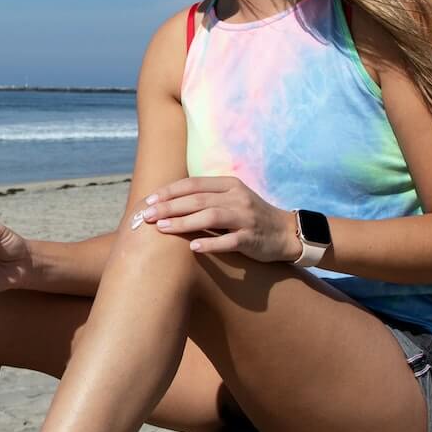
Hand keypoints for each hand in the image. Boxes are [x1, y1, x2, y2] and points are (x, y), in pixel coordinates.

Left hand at [136, 176, 298, 262]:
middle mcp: (237, 198)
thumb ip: (207, 197)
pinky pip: (229, 241)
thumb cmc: (250, 217)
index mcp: (230, 185)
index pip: (194, 184)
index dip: (170, 191)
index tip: (149, 200)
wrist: (285, 233)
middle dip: (169, 207)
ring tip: (162, 228)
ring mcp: (245, 218)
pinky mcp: (251, 238)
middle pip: (198, 199)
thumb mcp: (232, 199)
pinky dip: (211, 243)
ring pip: (210, 216)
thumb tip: (170, 202)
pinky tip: (193, 247)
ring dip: (184, 222)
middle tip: (147, 215)